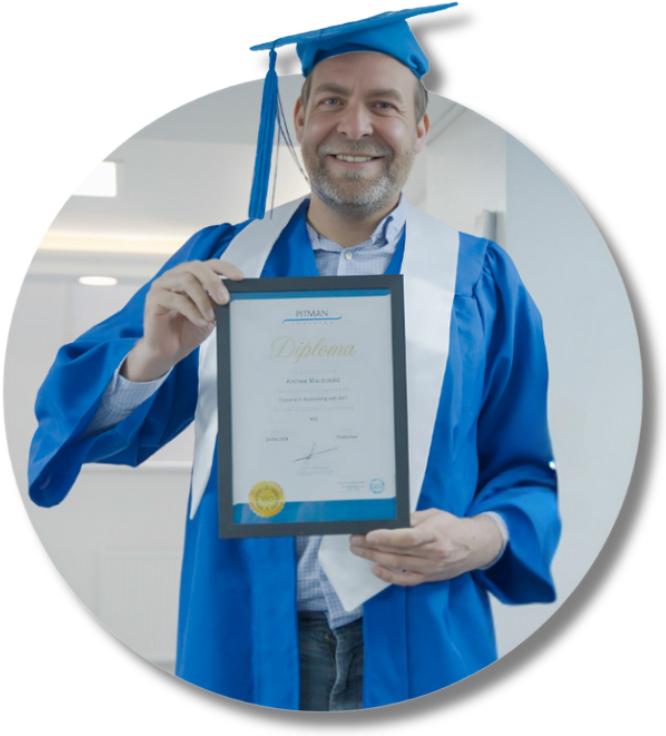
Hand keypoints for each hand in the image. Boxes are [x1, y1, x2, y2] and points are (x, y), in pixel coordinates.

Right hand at [122, 259, 243, 381]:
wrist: (170, 350)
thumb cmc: (188, 329)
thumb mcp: (211, 314)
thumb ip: (218, 301)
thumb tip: (231, 295)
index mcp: (190, 275)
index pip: (209, 264)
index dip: (225, 268)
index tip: (240, 278)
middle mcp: (175, 276)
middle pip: (196, 267)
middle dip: (214, 282)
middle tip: (224, 299)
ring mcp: (162, 285)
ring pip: (186, 280)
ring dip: (203, 300)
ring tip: (211, 317)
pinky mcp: (154, 298)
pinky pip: (175, 299)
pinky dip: (192, 311)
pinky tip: (200, 322)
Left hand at [349, 509, 503, 586]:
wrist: (474, 547)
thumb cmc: (451, 527)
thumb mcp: (433, 515)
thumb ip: (412, 519)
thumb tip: (389, 520)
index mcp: (434, 535)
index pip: (408, 538)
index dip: (387, 537)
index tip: (369, 534)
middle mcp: (431, 554)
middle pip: (397, 552)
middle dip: (372, 546)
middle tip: (354, 540)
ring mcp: (430, 568)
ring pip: (397, 565)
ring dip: (374, 558)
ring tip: (358, 550)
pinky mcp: (429, 577)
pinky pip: (406, 580)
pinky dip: (389, 576)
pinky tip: (374, 568)